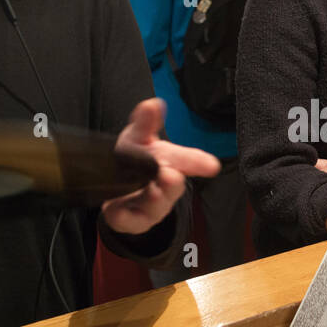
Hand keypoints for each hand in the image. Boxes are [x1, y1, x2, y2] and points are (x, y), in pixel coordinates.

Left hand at [100, 98, 220, 234]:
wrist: (115, 186)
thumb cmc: (135, 160)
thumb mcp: (138, 137)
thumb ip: (145, 122)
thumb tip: (153, 104)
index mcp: (170, 165)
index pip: (188, 162)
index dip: (198, 162)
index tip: (211, 165)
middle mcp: (163, 189)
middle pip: (171, 188)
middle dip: (172, 184)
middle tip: (172, 175)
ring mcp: (147, 207)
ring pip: (154, 208)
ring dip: (155, 201)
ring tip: (154, 193)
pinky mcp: (126, 220)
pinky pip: (126, 221)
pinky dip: (123, 217)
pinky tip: (117, 211)